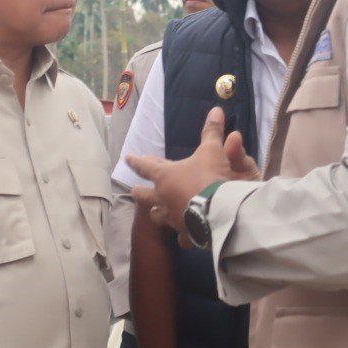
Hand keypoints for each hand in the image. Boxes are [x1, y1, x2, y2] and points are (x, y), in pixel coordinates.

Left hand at [126, 108, 257, 242]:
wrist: (221, 209)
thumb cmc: (210, 177)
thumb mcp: (213, 151)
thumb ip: (212, 132)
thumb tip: (215, 109)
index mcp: (165, 176)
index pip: (146, 166)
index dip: (136, 161)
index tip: (127, 158)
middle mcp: (163, 198)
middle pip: (144, 195)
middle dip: (139, 191)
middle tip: (134, 190)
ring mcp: (172, 218)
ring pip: (157, 216)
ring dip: (156, 213)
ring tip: (155, 213)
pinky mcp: (185, 235)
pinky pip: (180, 236)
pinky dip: (182, 235)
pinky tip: (184, 237)